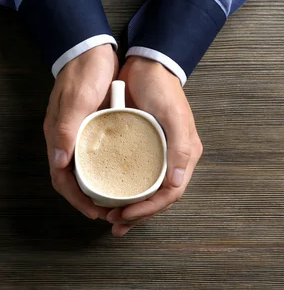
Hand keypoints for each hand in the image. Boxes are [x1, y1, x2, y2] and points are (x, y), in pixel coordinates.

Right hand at [43, 44, 117, 219]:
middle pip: (72, 180)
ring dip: (97, 188)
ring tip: (116, 200)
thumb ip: (66, 131)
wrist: (91, 49)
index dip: (76, 199)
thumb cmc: (82, 73)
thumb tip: (60, 162)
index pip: (62, 178)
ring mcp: (78, 134)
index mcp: (58, 136)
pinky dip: (105, 170)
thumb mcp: (76, 101)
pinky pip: (95, 157)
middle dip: (88, 199)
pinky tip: (121, 174)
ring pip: (84, 171)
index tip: (94, 212)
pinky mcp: (91, 128)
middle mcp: (66, 140)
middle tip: (109, 212)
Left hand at [107, 56, 202, 235]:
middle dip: (136, 215)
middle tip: (114, 223)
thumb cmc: (162, 89)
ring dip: (128, 207)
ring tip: (110, 217)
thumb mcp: (174, 116)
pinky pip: (130, 174)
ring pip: (142, 190)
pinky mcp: (136, 147)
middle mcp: (169, 159)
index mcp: (183, 156)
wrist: (144, 65)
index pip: (168, 194)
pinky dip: (120, 188)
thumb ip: (180, 148)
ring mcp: (152, 154)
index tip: (125, 216)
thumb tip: (176, 183)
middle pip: (155, 198)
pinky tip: (106, 194)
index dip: (148, 210)